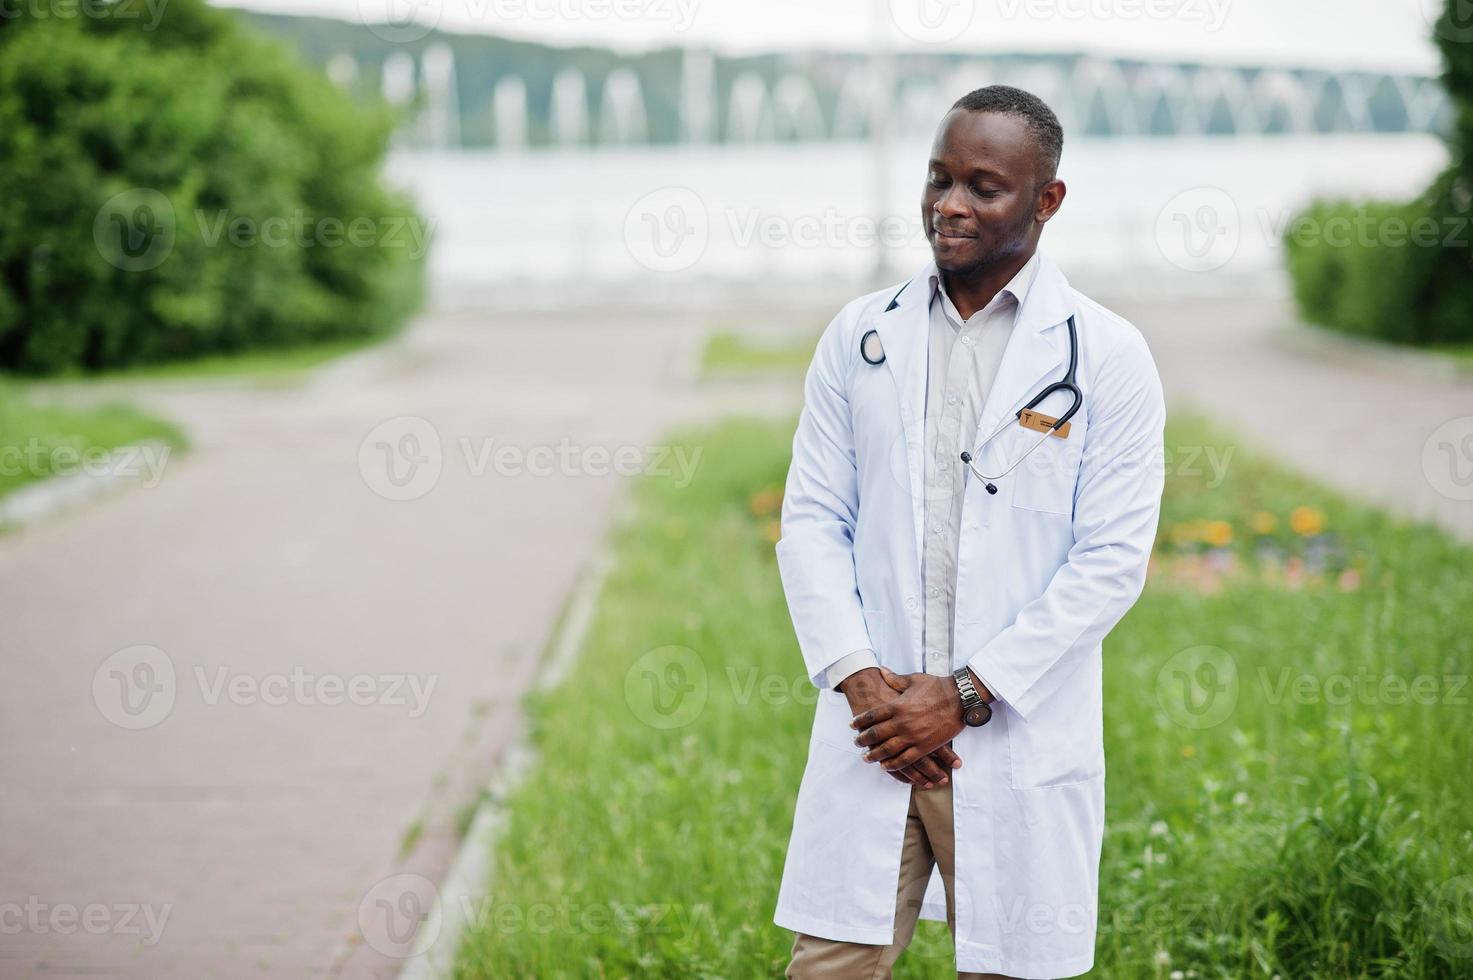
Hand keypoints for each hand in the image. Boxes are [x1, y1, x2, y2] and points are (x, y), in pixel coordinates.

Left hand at [839, 667, 960, 788]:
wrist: (960, 698)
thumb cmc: (937, 686)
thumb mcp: (913, 679)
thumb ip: (895, 678)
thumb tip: (882, 671)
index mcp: (897, 705)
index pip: (872, 715)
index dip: (860, 721)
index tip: (852, 725)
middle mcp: (901, 722)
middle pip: (875, 734)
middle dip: (863, 740)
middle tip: (856, 743)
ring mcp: (912, 736)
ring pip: (887, 750)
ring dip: (874, 755)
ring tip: (866, 758)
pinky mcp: (924, 746)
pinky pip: (905, 759)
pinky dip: (893, 765)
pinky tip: (885, 767)